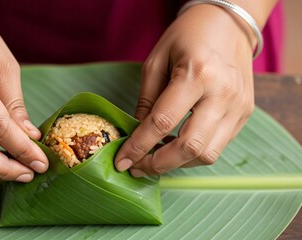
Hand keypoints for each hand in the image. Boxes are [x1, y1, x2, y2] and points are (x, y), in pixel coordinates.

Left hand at [115, 4, 254, 175]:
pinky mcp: (244, 114)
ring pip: (207, 154)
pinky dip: (193, 153)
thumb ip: (147, 100)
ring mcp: (238, 106)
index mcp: (197, 73)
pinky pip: (218, 146)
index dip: (138, 146)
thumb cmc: (186, 37)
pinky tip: (176, 146)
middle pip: (189, 147)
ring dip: (177, 163)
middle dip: (158, 164)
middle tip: (137, 167)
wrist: (229, 25)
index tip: (121, 161)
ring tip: (155, 158)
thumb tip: (137, 135)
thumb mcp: (156, 61)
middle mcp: (223, 93)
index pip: (162, 122)